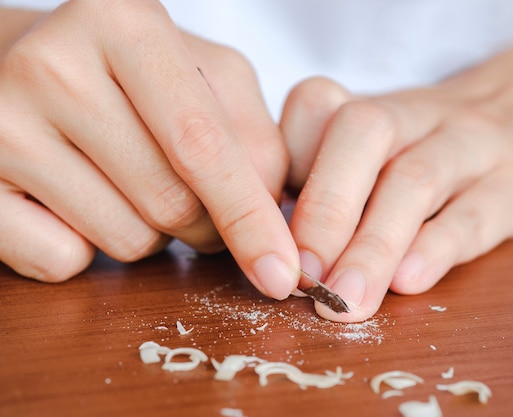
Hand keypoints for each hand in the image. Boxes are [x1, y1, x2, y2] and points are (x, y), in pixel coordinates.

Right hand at [0, 0, 298, 298]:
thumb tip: (273, 218)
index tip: (282, 274)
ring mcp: (1, 124)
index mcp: (124, 23)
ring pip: (126, 241)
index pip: (204, 145)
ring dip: (149, 233)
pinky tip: (74, 202)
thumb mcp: (205, 78)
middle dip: (203, 223)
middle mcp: (54, 65)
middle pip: (172, 203)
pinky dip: (87, 250)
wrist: (21, 65)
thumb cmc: (129, 77)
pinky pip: (64, 261)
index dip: (251, 219)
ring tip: (125, 183)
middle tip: (189, 195)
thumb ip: (254, 138)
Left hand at [281, 42, 512, 321]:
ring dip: (374, 245)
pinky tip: (411, 281)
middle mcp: (417, 115)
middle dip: (325, 210)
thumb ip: (332, 183)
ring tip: (348, 299)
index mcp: (373, 105)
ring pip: (417, 179)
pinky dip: (439, 246)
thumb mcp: (386, 146)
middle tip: (302, 277)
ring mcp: (473, 141)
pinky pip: (479, 209)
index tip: (264, 230)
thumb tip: (278, 246)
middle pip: (363, 136)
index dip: (281, 165)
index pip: (315, 107)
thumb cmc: (436, 144)